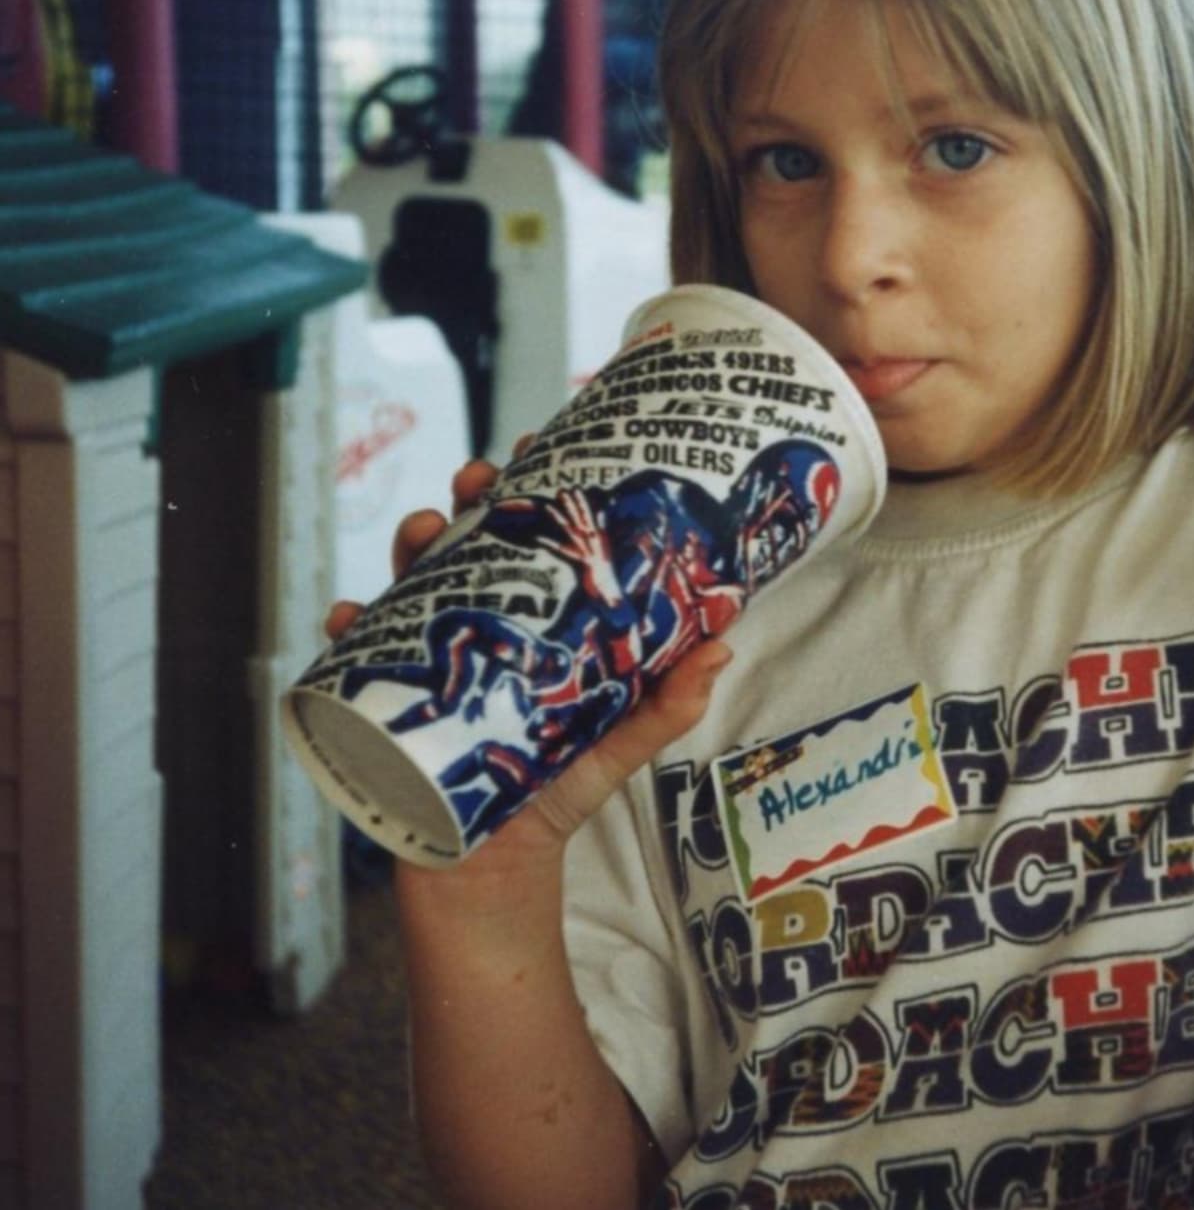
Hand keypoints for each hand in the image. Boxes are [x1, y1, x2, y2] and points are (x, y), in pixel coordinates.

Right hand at [321, 457, 730, 883]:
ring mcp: (432, 656)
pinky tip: (350, 613)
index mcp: (538, 622)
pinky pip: (356, 655)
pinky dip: (350, 629)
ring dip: (412, 545)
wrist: (495, 866)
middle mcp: (482, 626)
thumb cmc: (556, 791)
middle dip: (471, 500)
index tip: (541, 447)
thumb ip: (668, 703)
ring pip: (412, 581)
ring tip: (425, 530)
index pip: (535, 542)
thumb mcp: (620, 742)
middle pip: (471, 544)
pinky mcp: (389, 697)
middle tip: (481, 482)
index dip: (534, 490)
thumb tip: (724, 644)